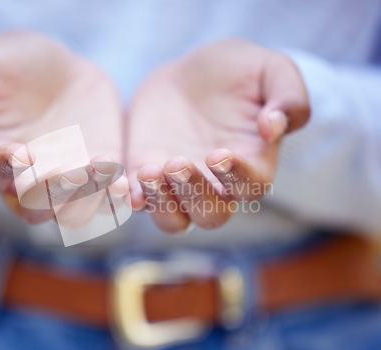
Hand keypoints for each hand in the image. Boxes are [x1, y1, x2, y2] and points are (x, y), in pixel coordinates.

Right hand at [0, 30, 122, 223]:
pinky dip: (114, 193)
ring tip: (103, 183)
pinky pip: (105, 192)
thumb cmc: (10, 65)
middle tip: (64, 175)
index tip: (21, 152)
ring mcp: (64, 179)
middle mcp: (25, 179)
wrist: (58, 66)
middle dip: (48, 196)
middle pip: (31, 206)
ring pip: (72, 209)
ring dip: (87, 202)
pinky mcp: (97, 171)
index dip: (3, 169)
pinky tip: (123, 186)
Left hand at [127, 39, 309, 232]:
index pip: (251, 188)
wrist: (189, 72)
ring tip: (149, 170)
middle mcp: (215, 184)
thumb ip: (287, 98)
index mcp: (251, 164)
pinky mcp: (146, 175)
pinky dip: (132, 199)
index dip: (236, 178)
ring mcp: (178, 185)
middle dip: (193, 195)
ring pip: (173, 219)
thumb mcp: (270, 70)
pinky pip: (139, 200)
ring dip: (161, 204)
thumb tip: (272, 129)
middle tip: (177, 163)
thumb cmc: (237, 72)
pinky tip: (122, 183)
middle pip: (210, 214)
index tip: (218, 154)